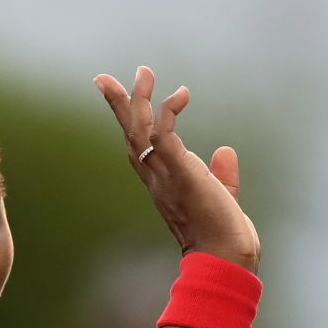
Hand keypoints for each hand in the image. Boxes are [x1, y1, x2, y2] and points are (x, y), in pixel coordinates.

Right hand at [94, 66, 260, 272]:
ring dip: (138, 100)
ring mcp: (165, 175)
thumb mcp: (220, 196)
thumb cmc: (222, 233)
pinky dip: (169, 112)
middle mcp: (156, 177)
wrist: (224, 254)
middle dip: (117, 105)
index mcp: (161, 181)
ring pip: (139, 131)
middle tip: (102, 77)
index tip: (120, 95)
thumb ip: (220, 175)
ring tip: (143, 73)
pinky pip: (164, 136)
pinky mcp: (181, 172)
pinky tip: (180, 94)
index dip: (127, 121)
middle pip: (129, 134)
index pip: (137, 146)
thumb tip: (225, 150)